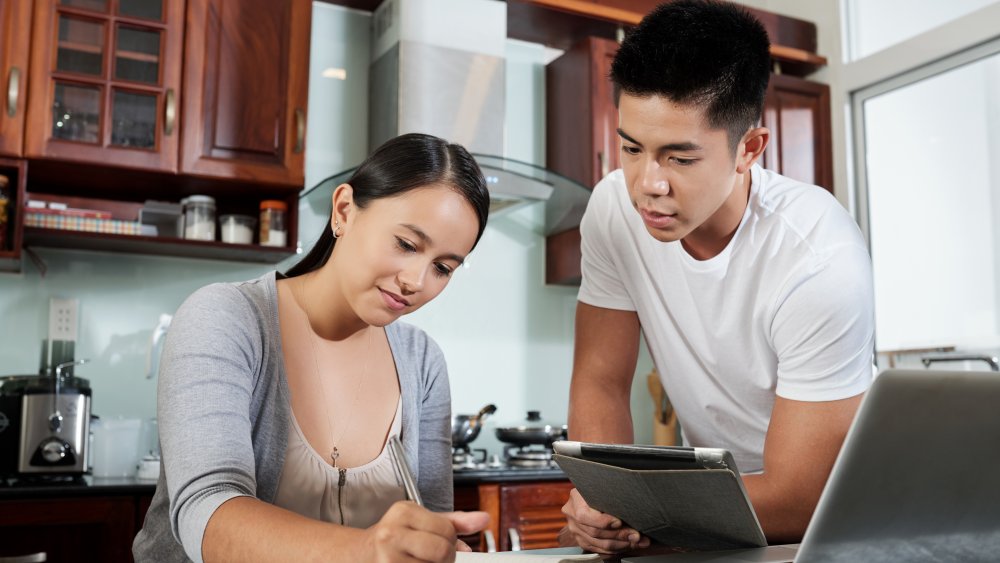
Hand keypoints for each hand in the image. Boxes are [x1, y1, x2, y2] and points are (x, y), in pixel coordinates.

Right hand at [366, 501, 488, 561]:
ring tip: (420, 560)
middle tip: (436, 556)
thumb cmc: (394, 537)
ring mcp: (387, 559)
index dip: (451, 539)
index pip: (447, 530)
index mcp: (403, 512)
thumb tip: (483, 519)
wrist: (360, 554)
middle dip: (446, 557)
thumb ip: (453, 521)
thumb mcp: (421, 520)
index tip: (443, 541)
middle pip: (442, 551)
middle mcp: (392, 534)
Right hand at [560, 488, 649, 553]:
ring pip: (599, 543)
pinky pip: (600, 550)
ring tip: (637, 541)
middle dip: (619, 535)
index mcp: (576, 498)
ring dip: (621, 544)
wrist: (591, 496)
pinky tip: (628, 545)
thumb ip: (614, 498)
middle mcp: (572, 514)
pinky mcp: (582, 540)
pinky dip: (616, 549)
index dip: (603, 521)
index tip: (620, 522)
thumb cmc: (601, 490)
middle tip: (636, 535)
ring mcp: (576, 529)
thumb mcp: (604, 489)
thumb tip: (635, 514)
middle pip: (595, 532)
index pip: (585, 515)